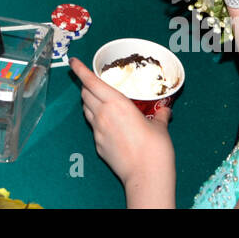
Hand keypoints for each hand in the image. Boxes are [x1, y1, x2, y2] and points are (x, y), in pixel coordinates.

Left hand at [71, 56, 174, 202]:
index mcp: (116, 103)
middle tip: (92, 81)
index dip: (80, 70)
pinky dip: (97, 121)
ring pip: (86, 110)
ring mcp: (98, 131)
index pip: (91, 82)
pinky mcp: (98, 145)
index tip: (73, 61)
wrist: (146, 176)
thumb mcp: (159, 127)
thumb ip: (159, 115)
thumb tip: (165, 110)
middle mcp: (103, 114)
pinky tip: (109, 125)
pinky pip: (93, 127)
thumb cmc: (155, 148)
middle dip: (86, 85)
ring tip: (99, 100)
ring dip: (89, 102)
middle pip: (85, 94)